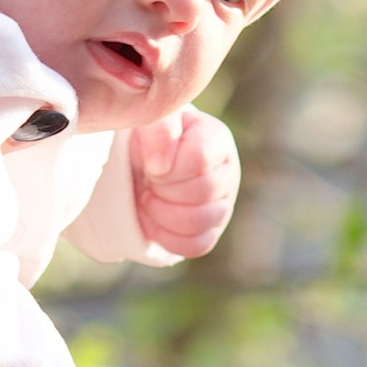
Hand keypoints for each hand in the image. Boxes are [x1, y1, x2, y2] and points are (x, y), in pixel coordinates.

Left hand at [127, 105, 241, 261]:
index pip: (199, 160)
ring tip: (148, 198)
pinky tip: (154, 221)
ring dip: (162, 213)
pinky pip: (197, 246)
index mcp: (217, 139)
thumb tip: (160, 166)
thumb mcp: (150, 120)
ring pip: (199, 222)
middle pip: (203, 192)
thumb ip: (160, 130)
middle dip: (164, 190)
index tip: (151, 164)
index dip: (168, 167)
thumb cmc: (148, 138)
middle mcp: (227, 172)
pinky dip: (168, 238)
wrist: (139, 164)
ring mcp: (222, 205)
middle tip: (148, 181)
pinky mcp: (211, 232)